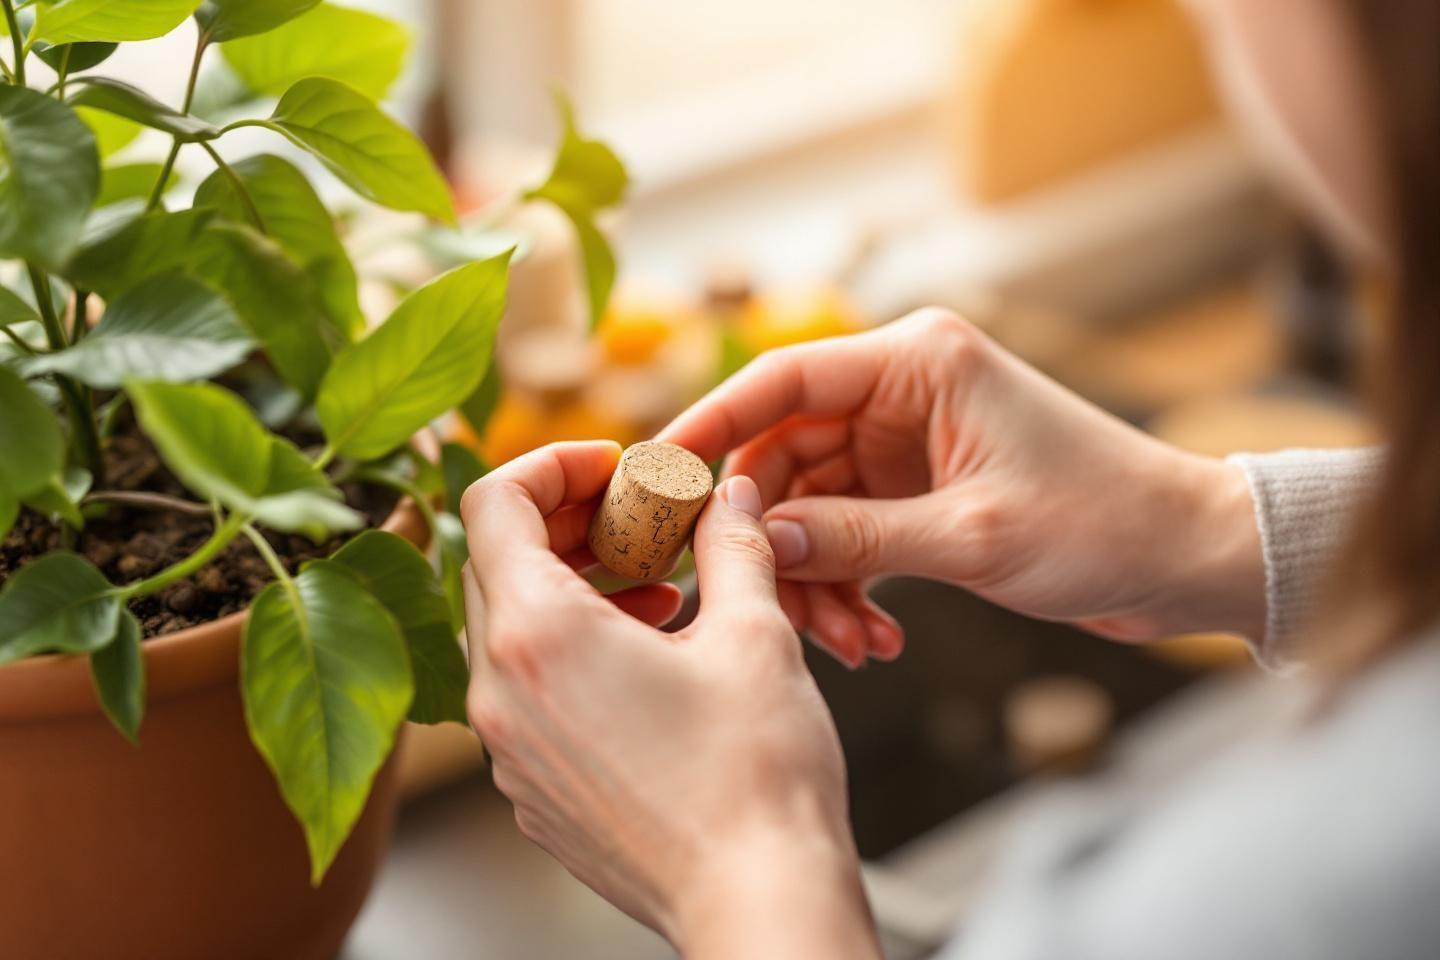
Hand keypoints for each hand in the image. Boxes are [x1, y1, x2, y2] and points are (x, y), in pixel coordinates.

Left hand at [460, 442, 879, 957]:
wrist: (756, 901)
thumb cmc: (755, 775)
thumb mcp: (754, 634)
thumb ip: (732, 544)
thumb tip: (732, 497)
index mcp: (539, 636)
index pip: (493, 504)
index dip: (550, 466)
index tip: (613, 469)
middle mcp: (499, 694)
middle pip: (494, 565)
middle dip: (563, 524)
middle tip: (635, 519)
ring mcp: (508, 752)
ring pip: (508, 633)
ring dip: (568, 589)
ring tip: (652, 588)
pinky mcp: (532, 793)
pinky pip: (523, 695)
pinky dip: (567, 653)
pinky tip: (645, 659)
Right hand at [660, 309, 1264, 662]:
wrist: (1186, 557)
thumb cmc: (1103, 524)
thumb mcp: (969, 536)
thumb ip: (853, 537)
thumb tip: (755, 542)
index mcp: (919, 361)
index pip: (785, 379)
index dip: (713, 424)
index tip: (658, 474)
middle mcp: (904, 391)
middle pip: (787, 454)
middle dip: (776, 538)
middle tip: (773, 608)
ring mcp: (909, 442)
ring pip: (812, 505)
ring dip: (817, 577)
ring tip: (850, 643)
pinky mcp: (919, 488)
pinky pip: (848, 532)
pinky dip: (848, 584)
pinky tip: (874, 637)